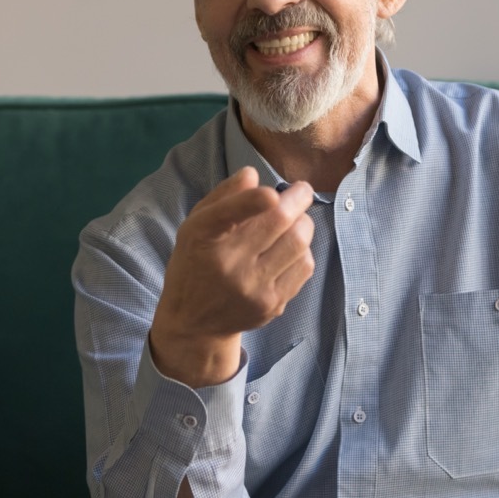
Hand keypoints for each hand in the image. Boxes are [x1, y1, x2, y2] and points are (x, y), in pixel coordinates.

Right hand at [150, 166, 315, 386]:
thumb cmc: (196, 263)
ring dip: (304, 223)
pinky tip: (290, 248)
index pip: (227, 215)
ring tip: (296, 219)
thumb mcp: (195, 226)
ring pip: (298, 242)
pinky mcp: (271, 305)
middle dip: (298, 198)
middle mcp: (226, 265)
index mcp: (202, 238)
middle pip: (278, 222)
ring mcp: (252, 288)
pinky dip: (303, 249)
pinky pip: (304, 266)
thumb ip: (223, 197)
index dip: (252, 202)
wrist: (194, 322)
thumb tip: (253, 174)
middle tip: (301, 190)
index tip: (272, 193)